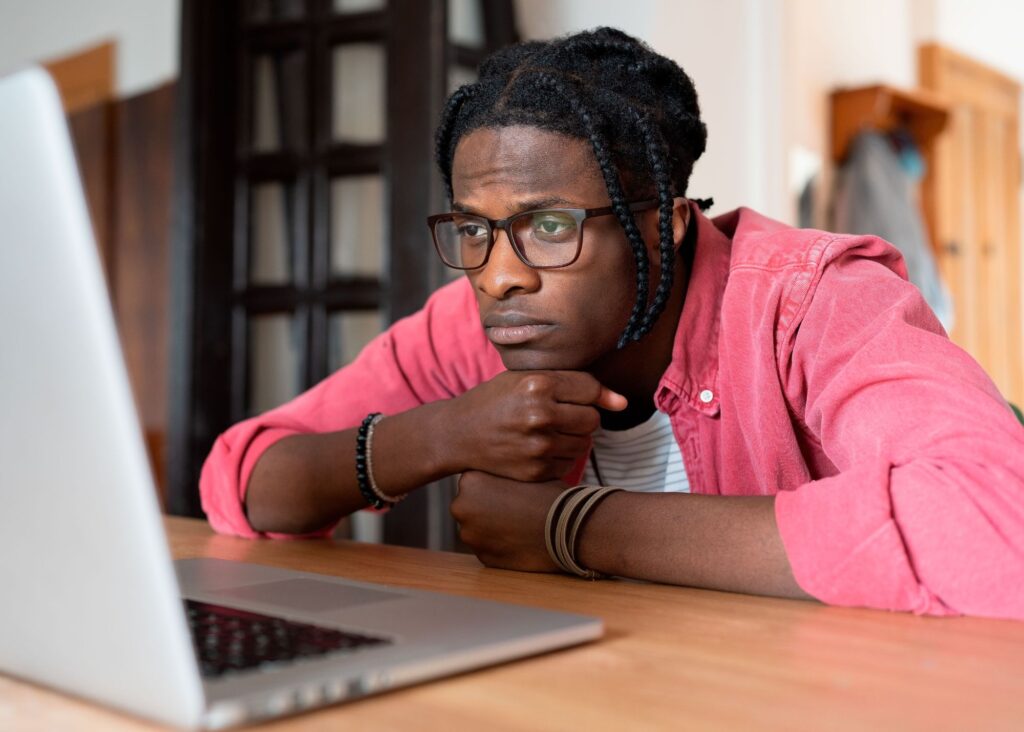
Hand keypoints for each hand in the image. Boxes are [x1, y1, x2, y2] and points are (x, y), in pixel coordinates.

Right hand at [442, 371, 626, 481]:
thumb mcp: (526, 378)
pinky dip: (560, 458)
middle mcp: (540, 414)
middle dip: (581, 417)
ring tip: (547, 432)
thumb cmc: (495, 401)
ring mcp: (538, 446)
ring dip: (573, 438)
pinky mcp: (535, 470)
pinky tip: (538, 449)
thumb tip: (623, 402)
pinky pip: (569, 464)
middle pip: (592, 419)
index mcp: (538, 384)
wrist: (457, 434)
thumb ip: (573, 383)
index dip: (591, 394)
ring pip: (584, 443)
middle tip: (559, 416)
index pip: (590, 389)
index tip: (582, 400)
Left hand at [450, 471, 566, 571]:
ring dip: (492, 528)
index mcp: (470, 481)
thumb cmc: (548, 494)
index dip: (492, 485)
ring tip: (520, 524)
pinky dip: (501, 546)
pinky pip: (488, 549)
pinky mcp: (483, 557)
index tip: (509, 489)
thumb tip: (494, 478)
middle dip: (486, 507)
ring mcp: (470, 536)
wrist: (568, 528)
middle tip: (514, 507)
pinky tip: (521, 540)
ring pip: (477, 529)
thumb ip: (500, 474)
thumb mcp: (521, 472)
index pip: (472, 481)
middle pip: (469, 506)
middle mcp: (461, 508)